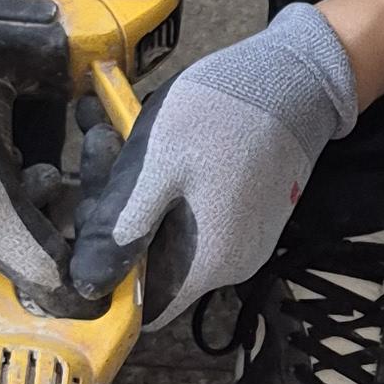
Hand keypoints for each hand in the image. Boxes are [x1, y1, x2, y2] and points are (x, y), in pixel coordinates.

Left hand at [67, 2, 358, 325]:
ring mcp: (245, 238)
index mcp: (206, 263)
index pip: (143, 306)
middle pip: (153, 264)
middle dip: (115, 213)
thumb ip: (121, 231)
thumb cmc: (220, 115)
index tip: (88, 219)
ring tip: (114, 130)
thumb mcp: (156, 167)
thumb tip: (86, 287)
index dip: (107, 275)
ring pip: (169, 233)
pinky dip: (164, 184)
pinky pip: (194, 213)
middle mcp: (231, 265)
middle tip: (99, 146)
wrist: (296, 77)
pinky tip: (150, 141)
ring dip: (134, 191)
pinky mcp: (250, 212)